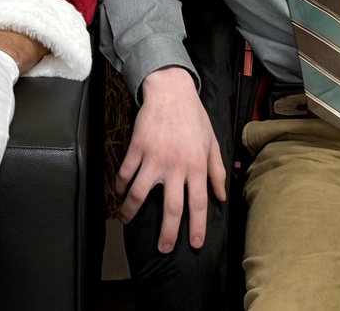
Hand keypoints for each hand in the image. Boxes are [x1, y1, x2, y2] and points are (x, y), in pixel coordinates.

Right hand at [117, 66, 225, 252]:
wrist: (171, 91)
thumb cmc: (194, 117)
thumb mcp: (212, 143)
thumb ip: (217, 172)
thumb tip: (221, 197)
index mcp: (196, 166)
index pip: (198, 204)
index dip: (196, 227)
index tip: (193, 244)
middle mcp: (175, 166)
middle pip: (171, 207)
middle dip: (167, 232)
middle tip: (163, 248)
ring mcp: (154, 157)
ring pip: (139, 193)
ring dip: (131, 211)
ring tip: (127, 221)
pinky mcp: (136, 148)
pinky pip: (124, 173)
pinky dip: (119, 187)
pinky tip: (118, 194)